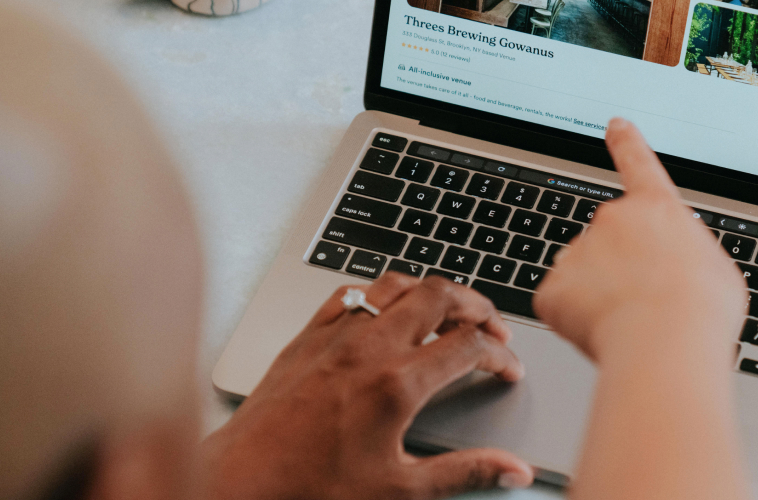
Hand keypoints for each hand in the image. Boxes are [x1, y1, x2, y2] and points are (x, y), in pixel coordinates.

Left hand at [201, 274, 533, 499]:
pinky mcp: (309, 335)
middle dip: (477, 305)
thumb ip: (465, 473)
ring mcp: (337, 334)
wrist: (240, 483)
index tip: (509, 370)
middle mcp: (370, 346)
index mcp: (398, 383)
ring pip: (398, 283)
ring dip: (432, 291)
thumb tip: (513, 470)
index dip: (501, 354)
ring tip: (449, 311)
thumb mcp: (399, 490)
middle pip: (441, 294)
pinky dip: (383, 293)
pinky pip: (355, 293)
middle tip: (492, 327)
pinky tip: (388, 311)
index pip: (471, 345)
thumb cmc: (311, 490)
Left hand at [534, 118, 746, 360]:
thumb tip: (669, 264)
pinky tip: (605, 333)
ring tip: (634, 324)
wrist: (667, 343)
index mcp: (657, 209)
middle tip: (650, 304)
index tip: (615, 126)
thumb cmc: (701, 310)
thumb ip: (683, 251)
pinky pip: (563, 304)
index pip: (638, 164)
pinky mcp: (553, 288)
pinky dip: (578, 321)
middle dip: (623, 270)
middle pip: (611, 242)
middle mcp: (612, 218)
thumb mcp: (714, 267)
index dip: (626, 144)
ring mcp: (578, 251)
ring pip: (585, 275)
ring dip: (602, 296)